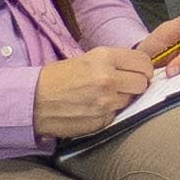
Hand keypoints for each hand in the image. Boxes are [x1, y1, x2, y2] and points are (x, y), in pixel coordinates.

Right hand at [30, 37, 161, 140]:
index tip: (139, 72)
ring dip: (122, 99)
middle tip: (122, 85)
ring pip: (131, 101)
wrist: (34, 101)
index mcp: (104, 57)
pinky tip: (94, 108)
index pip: (144, 63)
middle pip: (142, 83)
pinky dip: (109, 112)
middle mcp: (108, 78)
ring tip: (102, 96)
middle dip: (136, 85)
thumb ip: (114, 62)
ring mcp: (106, 102)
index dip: (144, 69)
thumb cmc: (58, 78)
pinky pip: (117, 115)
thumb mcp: (87, 58)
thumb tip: (139, 69)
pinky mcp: (102, 121)